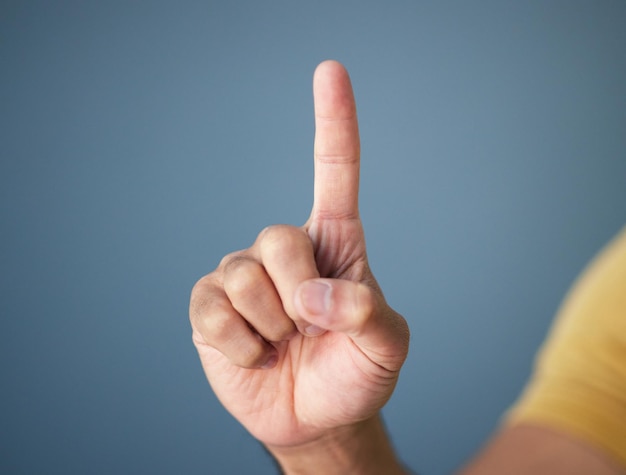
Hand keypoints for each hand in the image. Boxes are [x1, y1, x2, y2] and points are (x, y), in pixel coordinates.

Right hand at [189, 61, 409, 466]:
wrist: (317, 418)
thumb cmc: (355, 372)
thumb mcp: (385, 347)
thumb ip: (367, 315)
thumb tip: (311, 297)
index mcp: (335, 243)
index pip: (334, 173)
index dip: (333, 123)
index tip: (329, 70)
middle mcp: (285, 250)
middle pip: (279, 238)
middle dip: (298, 296)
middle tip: (308, 330)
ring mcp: (243, 275)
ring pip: (245, 277)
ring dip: (271, 328)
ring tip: (283, 345)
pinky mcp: (210, 307)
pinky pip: (213, 311)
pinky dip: (241, 346)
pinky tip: (255, 355)